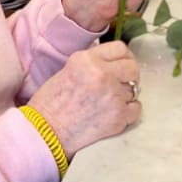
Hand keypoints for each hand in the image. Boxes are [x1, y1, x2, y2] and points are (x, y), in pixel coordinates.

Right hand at [27, 41, 140, 157]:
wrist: (44, 133)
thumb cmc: (51, 103)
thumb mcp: (69, 69)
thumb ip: (93, 62)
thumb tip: (115, 62)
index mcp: (87, 60)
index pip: (120, 48)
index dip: (123, 57)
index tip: (121, 64)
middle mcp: (102, 74)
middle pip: (132, 67)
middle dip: (129, 75)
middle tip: (119, 84)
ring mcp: (112, 96)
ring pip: (135, 89)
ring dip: (126, 95)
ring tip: (110, 102)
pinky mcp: (118, 116)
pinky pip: (136, 108)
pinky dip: (129, 112)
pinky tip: (114, 113)